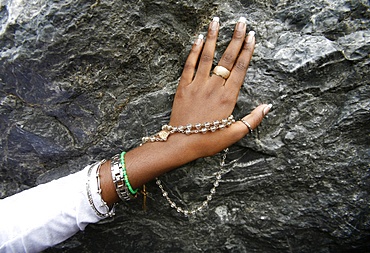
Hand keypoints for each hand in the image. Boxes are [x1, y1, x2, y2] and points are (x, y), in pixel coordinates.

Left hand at [169, 17, 270, 157]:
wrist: (181, 143)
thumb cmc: (208, 141)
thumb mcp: (234, 134)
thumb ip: (253, 119)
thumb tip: (268, 106)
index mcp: (228, 97)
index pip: (240, 68)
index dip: (247, 50)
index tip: (251, 36)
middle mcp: (214, 87)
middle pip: (227, 58)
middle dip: (235, 38)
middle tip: (240, 21)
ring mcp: (198, 85)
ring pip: (207, 56)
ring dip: (212, 37)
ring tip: (216, 21)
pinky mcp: (184, 87)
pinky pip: (189, 65)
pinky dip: (194, 51)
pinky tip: (198, 38)